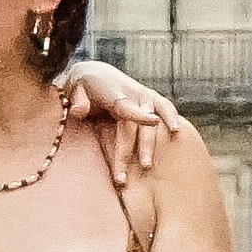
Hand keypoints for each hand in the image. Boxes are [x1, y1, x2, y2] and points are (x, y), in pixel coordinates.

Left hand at [57, 60, 183, 176]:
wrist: (95, 73)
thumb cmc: (83, 87)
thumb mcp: (75, 88)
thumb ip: (77, 100)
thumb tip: (78, 111)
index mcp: (114, 93)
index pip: (127, 107)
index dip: (139, 116)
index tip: (152, 121)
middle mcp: (133, 93)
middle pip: (134, 127)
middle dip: (127, 152)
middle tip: (121, 178)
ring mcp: (144, 95)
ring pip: (152, 122)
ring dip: (149, 145)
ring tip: (145, 166)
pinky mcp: (152, 98)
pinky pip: (165, 107)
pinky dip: (172, 117)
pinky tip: (177, 132)